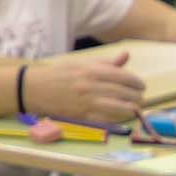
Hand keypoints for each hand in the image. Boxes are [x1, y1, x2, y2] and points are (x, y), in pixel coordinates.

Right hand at [24, 47, 147, 127]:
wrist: (35, 88)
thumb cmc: (59, 74)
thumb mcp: (82, 64)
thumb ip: (106, 63)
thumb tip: (126, 56)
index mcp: (92, 70)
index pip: (123, 76)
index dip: (136, 82)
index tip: (141, 86)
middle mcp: (91, 85)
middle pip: (124, 92)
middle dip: (136, 96)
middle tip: (140, 98)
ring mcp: (87, 102)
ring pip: (119, 107)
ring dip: (131, 109)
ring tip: (135, 108)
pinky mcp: (82, 116)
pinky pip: (106, 119)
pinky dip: (118, 119)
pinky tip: (123, 117)